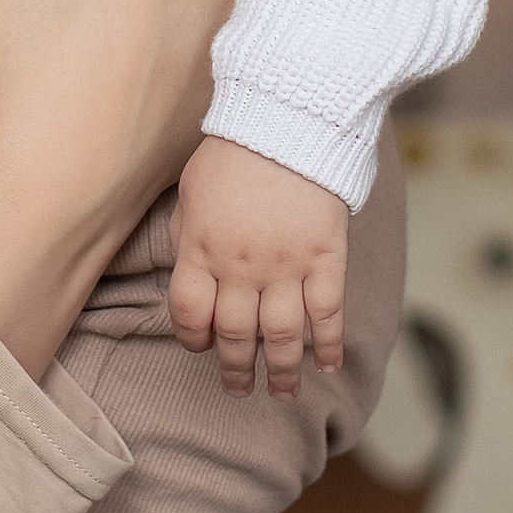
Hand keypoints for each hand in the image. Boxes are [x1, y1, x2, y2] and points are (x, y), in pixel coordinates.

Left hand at [169, 136, 348, 399]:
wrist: (288, 119)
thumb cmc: (234, 150)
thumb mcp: (190, 190)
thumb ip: (187, 233)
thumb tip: (185, 265)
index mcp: (200, 249)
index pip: (190, 313)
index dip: (193, 337)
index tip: (201, 346)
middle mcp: (240, 267)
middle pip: (236, 334)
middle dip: (236, 368)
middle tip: (239, 389)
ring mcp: (286, 266)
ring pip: (281, 335)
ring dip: (282, 370)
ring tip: (283, 392)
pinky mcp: (325, 257)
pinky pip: (327, 312)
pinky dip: (327, 343)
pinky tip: (327, 364)